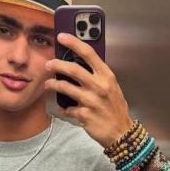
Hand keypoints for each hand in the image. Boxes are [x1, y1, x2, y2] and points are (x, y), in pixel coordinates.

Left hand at [44, 32, 132, 148]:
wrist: (121, 133)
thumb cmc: (115, 109)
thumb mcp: (112, 88)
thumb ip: (98, 77)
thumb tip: (81, 65)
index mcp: (106, 76)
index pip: (89, 53)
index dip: (73, 42)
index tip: (62, 37)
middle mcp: (99, 86)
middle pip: (73, 69)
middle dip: (57, 64)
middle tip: (49, 64)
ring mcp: (91, 101)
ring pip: (65, 87)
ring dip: (53, 85)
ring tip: (49, 84)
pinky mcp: (84, 114)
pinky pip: (67, 108)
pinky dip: (64, 108)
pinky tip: (64, 108)